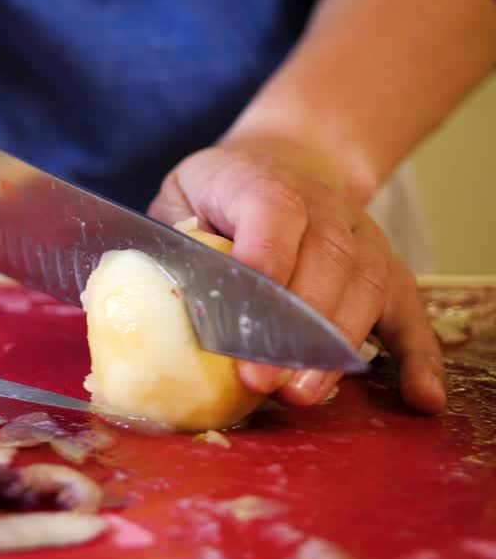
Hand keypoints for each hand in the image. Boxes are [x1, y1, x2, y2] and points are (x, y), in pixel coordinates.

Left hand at [148, 135, 446, 413]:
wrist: (288, 159)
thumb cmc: (220, 191)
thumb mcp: (181, 195)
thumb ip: (166, 239)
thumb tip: (140, 293)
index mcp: (265, 184)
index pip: (273, 216)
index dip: (262, 264)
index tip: (238, 316)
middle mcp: (326, 210)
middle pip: (324, 263)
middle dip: (291, 328)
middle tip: (259, 379)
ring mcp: (363, 240)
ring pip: (364, 291)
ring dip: (333, 349)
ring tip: (301, 394)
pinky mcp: (386, 271)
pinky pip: (408, 314)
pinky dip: (418, 358)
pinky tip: (418, 398)